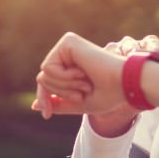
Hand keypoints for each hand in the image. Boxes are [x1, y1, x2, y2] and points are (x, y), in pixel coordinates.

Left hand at [32, 34, 158, 126]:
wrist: (124, 84)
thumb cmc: (109, 94)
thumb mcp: (79, 104)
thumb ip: (59, 103)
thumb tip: (34, 105)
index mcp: (72, 66)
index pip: (46, 83)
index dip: (44, 99)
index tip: (46, 115)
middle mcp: (68, 54)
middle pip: (42, 80)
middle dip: (60, 93)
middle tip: (83, 91)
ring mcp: (67, 46)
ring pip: (44, 75)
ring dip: (64, 86)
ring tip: (85, 81)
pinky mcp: (67, 42)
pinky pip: (49, 67)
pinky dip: (64, 78)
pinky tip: (82, 72)